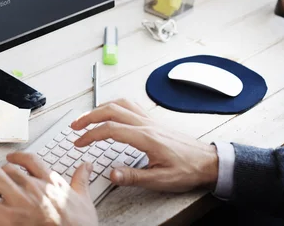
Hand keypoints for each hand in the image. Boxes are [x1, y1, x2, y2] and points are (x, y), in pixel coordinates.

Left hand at [0, 152, 98, 225]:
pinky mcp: (9, 217)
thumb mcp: (84, 200)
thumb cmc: (79, 225)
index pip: (29, 159)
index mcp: (50, 181)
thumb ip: (81, 180)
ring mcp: (20, 201)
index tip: (11, 158)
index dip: (17, 157)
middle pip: (8, 168)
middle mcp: (33, 186)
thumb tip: (86, 166)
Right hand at [70, 99, 218, 192]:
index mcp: (146, 137)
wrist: (208, 161)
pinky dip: (115, 105)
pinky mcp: (154, 121)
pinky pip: (130, 105)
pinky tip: (112, 111)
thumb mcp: (161, 179)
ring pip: (120, 104)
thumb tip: (111, 174)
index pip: (110, 129)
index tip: (79, 142)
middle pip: (111, 110)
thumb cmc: (188, 169)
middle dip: (89, 116)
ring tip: (88, 117)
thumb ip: (134, 176)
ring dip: (101, 108)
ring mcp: (150, 120)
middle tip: (75, 126)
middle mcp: (146, 124)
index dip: (90, 135)